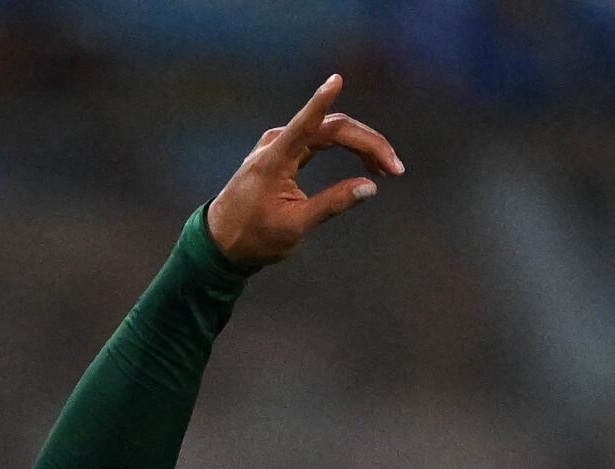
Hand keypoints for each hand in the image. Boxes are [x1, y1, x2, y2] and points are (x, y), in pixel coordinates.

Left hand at [204, 73, 402, 269]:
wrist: (220, 242)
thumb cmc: (252, 237)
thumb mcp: (294, 227)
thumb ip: (331, 204)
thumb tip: (370, 186)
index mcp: (273, 160)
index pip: (305, 124)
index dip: (322, 100)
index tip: (336, 79)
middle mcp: (276, 144)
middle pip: (331, 128)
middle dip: (367, 143)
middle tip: (394, 168)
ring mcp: (279, 145)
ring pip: (329, 132)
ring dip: (360, 145)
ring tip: (386, 168)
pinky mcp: (283, 153)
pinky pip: (320, 140)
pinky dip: (344, 148)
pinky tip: (365, 163)